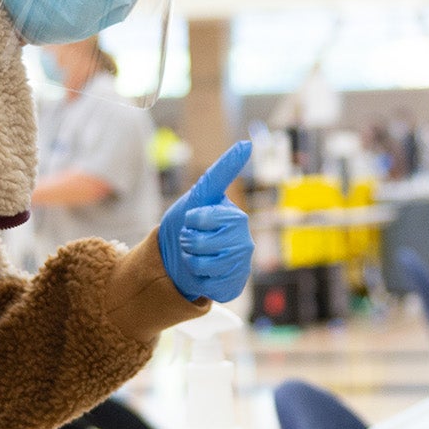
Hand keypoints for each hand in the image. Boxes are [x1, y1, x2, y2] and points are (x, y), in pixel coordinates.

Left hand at [158, 141, 253, 302]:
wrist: (181, 257)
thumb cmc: (191, 222)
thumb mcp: (200, 193)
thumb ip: (222, 171)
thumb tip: (247, 144)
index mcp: (236, 217)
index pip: (201, 218)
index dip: (190, 220)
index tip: (192, 218)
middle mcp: (244, 241)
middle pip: (200, 244)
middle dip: (187, 242)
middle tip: (191, 240)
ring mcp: (240, 266)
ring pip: (203, 266)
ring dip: (190, 261)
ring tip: (196, 256)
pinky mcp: (234, 285)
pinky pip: (209, 285)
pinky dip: (198, 279)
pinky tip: (204, 273)